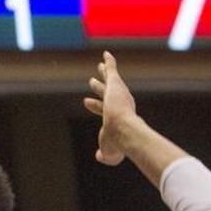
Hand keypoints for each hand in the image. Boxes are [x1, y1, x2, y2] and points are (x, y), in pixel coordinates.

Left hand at [83, 51, 137, 165]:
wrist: (125, 131)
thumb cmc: (118, 144)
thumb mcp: (110, 154)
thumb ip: (105, 156)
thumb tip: (99, 156)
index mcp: (118, 118)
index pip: (104, 110)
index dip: (95, 106)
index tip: (86, 102)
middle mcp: (119, 104)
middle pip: (107, 93)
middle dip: (100, 88)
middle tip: (92, 82)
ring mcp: (118, 93)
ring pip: (109, 80)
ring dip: (104, 73)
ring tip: (99, 65)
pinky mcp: (115, 84)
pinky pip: (112, 70)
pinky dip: (109, 62)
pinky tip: (105, 54)